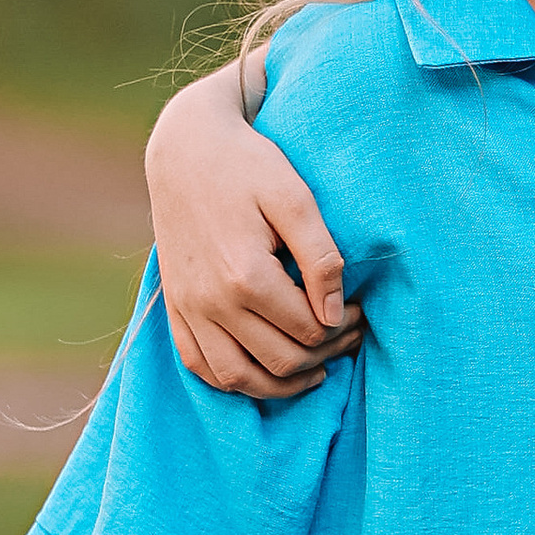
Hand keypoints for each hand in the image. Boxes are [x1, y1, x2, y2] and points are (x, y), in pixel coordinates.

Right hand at [145, 68, 361, 402]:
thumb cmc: (248, 166)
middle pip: (280, 360)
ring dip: (281, 384)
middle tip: (349, 335)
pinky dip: (234, 381)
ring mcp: (188, 309)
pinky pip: (200, 367)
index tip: (360, 312)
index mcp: (246, 276)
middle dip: (324, 354)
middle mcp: (212, 301)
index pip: (309, 330)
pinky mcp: (174, 307)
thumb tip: (335, 315)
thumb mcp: (296, 199)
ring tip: (315, 369)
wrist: (185, 149)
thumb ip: (321, 259)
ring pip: (238, 378)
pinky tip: (264, 371)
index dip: (344, 328)